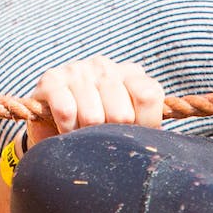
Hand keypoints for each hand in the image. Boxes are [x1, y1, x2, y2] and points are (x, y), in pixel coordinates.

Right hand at [26, 55, 165, 142]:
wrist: (52, 125)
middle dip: (110, 135)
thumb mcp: (127, 124)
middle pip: (121, 114)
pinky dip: (66, 129)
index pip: (149, 95)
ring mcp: (77, 69)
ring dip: (86, 136)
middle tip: (101, 137)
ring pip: (93, 116)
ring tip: (82, 135)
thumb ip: (146, 126)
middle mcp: (105, 66)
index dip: (143, 124)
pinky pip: (66, 111)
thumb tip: (162, 145)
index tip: (131, 136)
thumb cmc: (98, 129)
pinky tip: (66, 130)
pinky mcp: (51, 79)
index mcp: (130, 74)